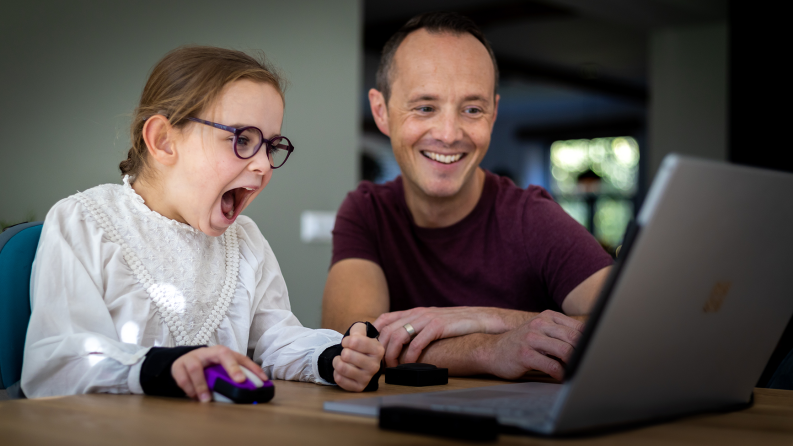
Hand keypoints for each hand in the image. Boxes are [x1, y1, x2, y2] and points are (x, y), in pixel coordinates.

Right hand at [171, 345, 267, 401]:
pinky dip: (188, 389)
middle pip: (220, 354)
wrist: (185, 360)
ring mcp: (191, 358)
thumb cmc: (208, 365)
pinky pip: (182, 378)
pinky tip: (194, 397)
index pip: (235, 356)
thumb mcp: (222, 367)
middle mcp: (207, 352)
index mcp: (220, 352)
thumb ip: (238, 373)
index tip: (249, 380)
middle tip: (236, 382)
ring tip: (206, 400)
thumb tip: (257, 385)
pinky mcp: (178, 366)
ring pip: (196, 368)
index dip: (244, 367)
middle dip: (229, 368)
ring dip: (201, 386)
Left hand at [332, 322, 384, 391]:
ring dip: (337, 362)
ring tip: (341, 361)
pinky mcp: (359, 387)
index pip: (355, 341)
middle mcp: (375, 365)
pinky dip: (336, 373)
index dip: (347, 340)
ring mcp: (367, 378)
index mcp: (378, 350)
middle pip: (347, 355)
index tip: (347, 342)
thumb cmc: (359, 346)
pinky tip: (342, 371)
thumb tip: (354, 337)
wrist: (359, 361)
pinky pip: (339, 379)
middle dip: (342, 352)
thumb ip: (358, 329)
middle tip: (346, 353)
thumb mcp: (361, 333)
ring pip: (342, 368)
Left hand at [374, 307, 513, 367]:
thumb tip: (400, 344)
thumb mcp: (432, 321)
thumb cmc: (457, 324)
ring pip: (398, 336)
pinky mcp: (438, 326)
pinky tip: (409, 366)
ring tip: (393, 368)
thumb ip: (418, 328)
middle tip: (381, 365)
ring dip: (392, 355)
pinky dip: (409, 356)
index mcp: (414, 311)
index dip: (374, 335)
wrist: (480, 319)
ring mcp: (427, 318)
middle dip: (380, 350)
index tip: (372, 351)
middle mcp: (417, 313)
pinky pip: (417, 343)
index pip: (384, 319)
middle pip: (388, 330)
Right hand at [485, 310, 584, 380]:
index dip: (591, 340)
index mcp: (547, 316)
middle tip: (590, 364)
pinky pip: (551, 365)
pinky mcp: (525, 354)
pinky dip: (561, 374)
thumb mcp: (541, 331)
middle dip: (585, 353)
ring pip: (565, 351)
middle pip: (574, 338)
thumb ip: (561, 333)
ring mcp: (531, 338)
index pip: (578, 327)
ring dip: (574, 364)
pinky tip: (562, 378)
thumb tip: (589, 343)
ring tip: (577, 371)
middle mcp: (539, 324)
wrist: (492, 350)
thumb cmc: (521, 343)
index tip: (597, 351)